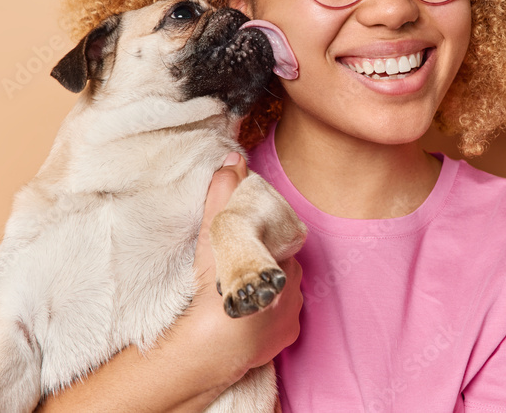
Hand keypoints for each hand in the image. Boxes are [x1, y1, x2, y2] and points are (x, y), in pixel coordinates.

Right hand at [187, 153, 302, 382]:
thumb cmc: (213, 289)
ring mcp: (294, 314)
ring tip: (242, 292)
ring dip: (268, 290)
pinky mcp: (288, 338)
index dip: (264, 242)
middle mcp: (296, 287)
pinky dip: (269, 317)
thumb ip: (225, 194)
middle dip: (266, 265)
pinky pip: (283, 321)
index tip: (247, 247)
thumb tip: (235, 159)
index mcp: (285, 259)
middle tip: (240, 269)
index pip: (281, 242)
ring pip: (285, 293)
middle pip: (284, 267)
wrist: (209, 346)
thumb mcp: (216, 234)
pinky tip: (249, 316)